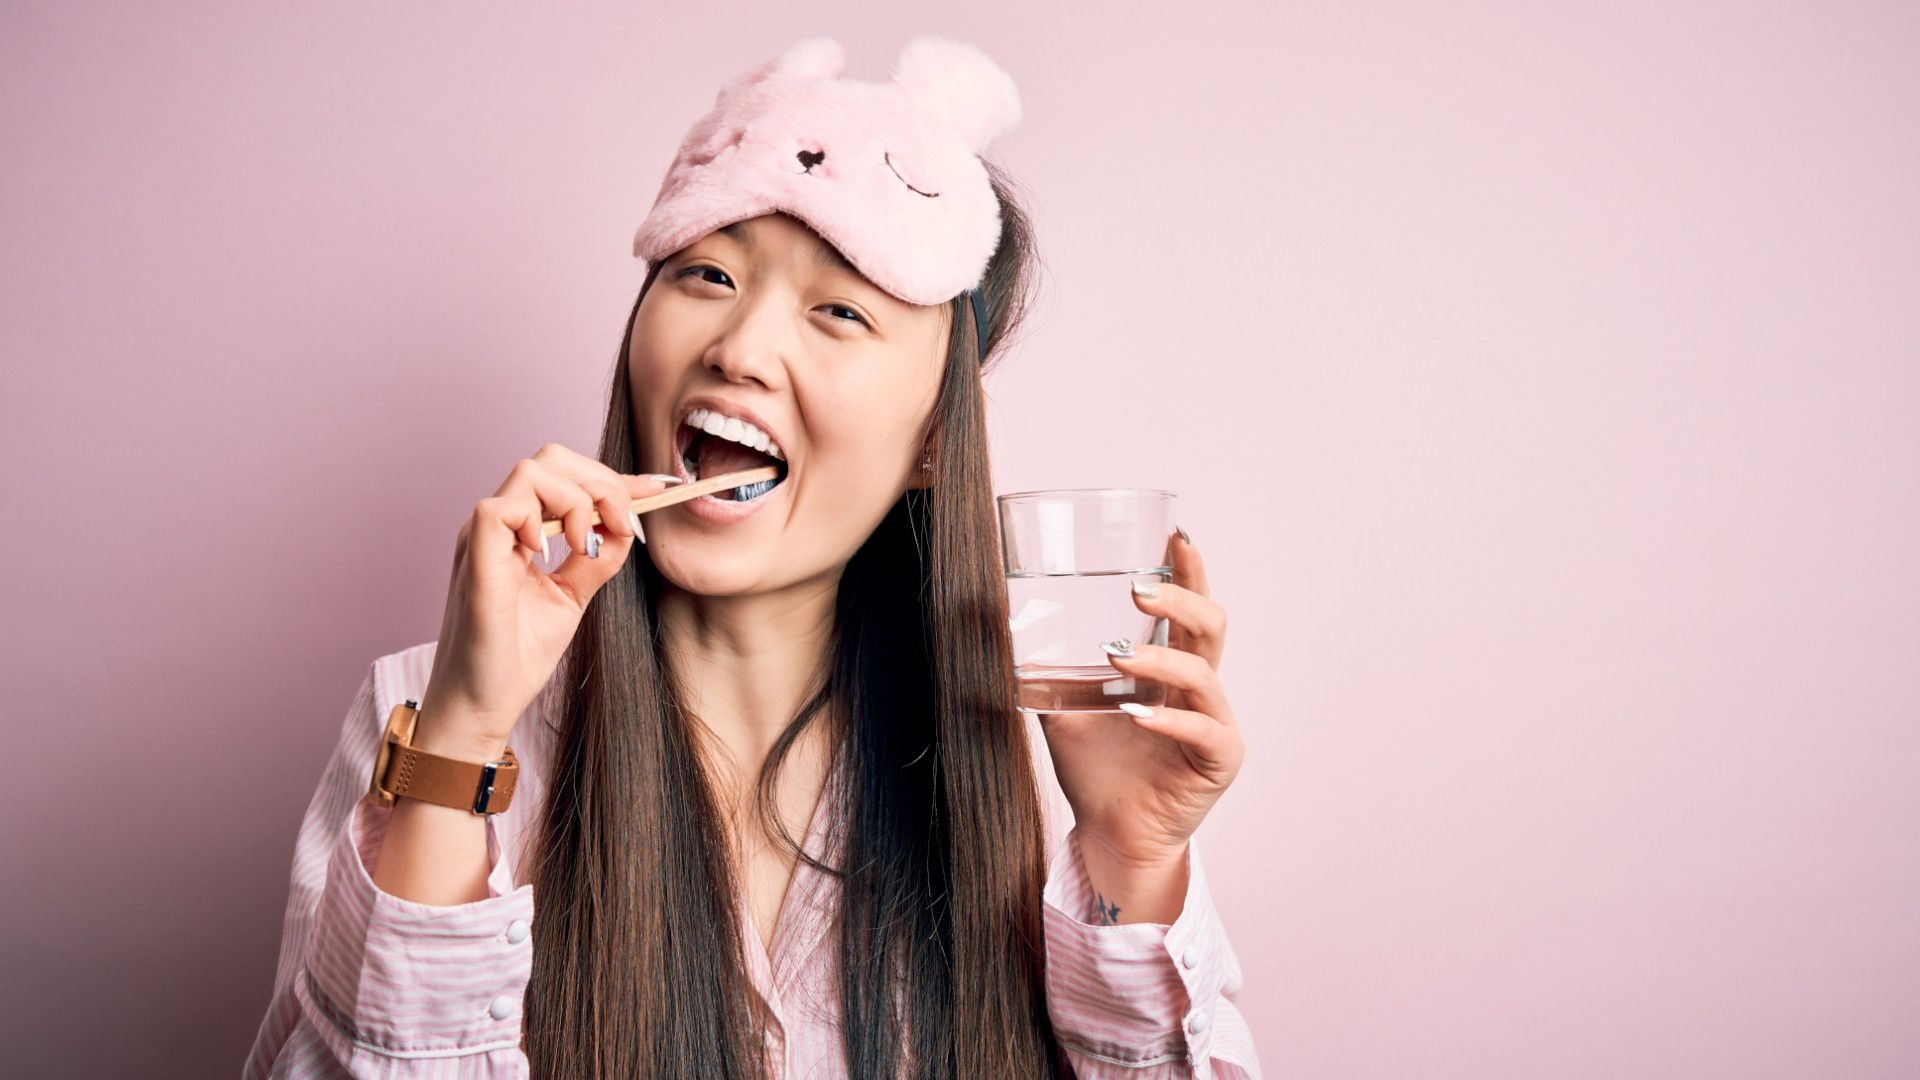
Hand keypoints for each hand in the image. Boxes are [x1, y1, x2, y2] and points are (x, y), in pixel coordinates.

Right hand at [417, 443, 682, 757]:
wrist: (483, 704)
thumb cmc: (516, 658)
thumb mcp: (571, 598)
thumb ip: (595, 560)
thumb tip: (625, 529)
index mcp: (519, 531)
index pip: (566, 479)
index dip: (614, 480)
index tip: (656, 490)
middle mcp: (499, 525)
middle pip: (549, 460)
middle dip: (600, 481)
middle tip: (621, 524)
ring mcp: (483, 537)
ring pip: (531, 471)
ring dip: (576, 499)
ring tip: (586, 544)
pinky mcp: (474, 555)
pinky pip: (499, 506)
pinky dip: (538, 517)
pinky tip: (554, 552)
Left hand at [1037, 528, 1243, 921]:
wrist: (1108, 835)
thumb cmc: (1095, 771)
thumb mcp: (1063, 710)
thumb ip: (1045, 671)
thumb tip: (1000, 626)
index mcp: (1172, 672)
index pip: (1188, 611)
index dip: (1190, 572)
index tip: (1176, 536)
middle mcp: (1200, 691)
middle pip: (1210, 627)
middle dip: (1181, 599)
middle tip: (1139, 588)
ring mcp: (1214, 724)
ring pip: (1204, 675)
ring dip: (1160, 660)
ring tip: (1117, 656)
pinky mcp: (1217, 761)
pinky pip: (1203, 730)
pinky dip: (1168, 720)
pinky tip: (1136, 716)